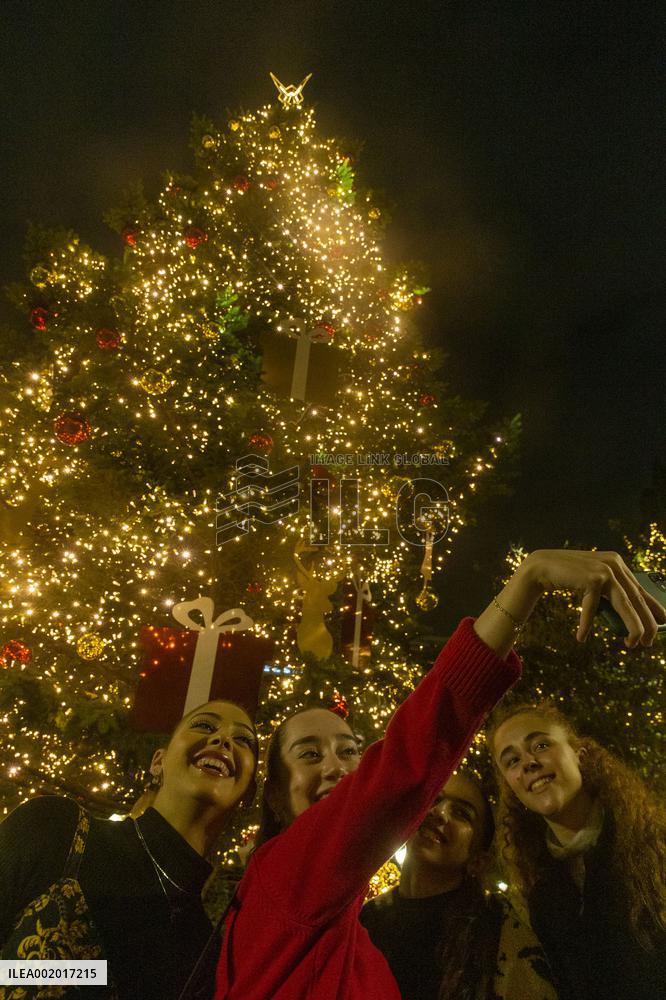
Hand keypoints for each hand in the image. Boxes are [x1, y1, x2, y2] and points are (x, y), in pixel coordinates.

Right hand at [475, 549, 665, 656]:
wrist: (541, 567)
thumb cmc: (568, 578)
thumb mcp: (593, 587)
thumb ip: (609, 596)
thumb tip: (627, 621)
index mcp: (618, 564)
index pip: (640, 589)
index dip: (654, 608)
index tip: (664, 623)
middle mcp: (615, 564)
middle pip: (637, 599)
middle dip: (646, 624)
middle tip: (648, 643)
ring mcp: (605, 569)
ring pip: (625, 605)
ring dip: (631, 628)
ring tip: (631, 644)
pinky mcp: (592, 577)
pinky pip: (593, 608)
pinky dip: (586, 624)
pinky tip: (581, 637)